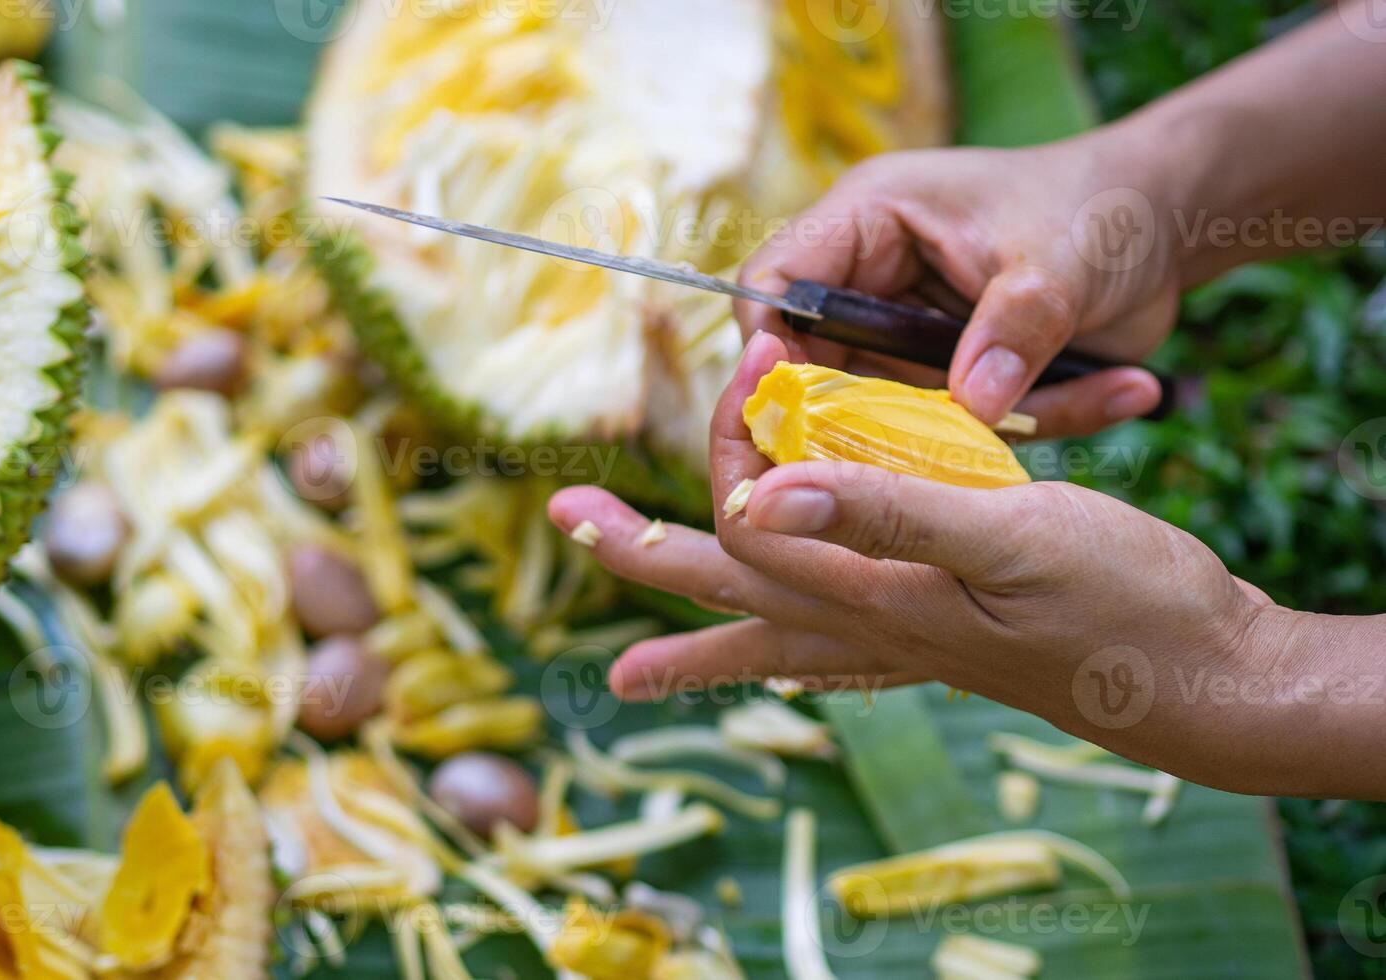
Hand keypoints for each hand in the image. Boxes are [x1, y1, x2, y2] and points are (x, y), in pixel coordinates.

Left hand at [548, 333, 1340, 796]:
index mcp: (874, 588)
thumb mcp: (1009, 540)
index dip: (713, 462)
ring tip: (628, 677)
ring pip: (771, 639)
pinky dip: (792, 654)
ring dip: (697, 636)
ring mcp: (905, 645)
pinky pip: (837, 656)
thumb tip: (759, 499)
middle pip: (730, 589)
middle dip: (641, 556)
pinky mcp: (945, 647)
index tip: (699, 404)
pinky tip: (785, 665)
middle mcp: (872, 624)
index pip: (749, 525)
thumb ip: (885, 516)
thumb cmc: (1123, 602)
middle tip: (565, 525)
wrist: (1207, 674)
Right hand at [735, 137, 1178, 436]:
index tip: (804, 412)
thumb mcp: (1063, 259)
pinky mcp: (950, 375)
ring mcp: (910, 333)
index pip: (776, 284)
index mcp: (871, 219)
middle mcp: (874, 281)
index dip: (771, 349)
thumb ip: (1016, 328)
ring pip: (892, 414)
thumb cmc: (1102, 207)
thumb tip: (971, 406)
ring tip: (1068, 402)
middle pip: (815, 367)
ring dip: (973, 432)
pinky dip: (1034, 425)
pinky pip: (958, 428)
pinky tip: (1117, 391)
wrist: (1164, 220)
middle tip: (935, 455)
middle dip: (873, 421)